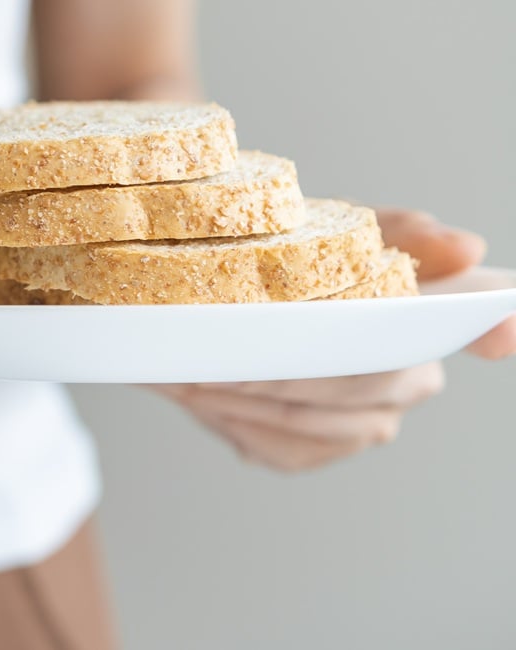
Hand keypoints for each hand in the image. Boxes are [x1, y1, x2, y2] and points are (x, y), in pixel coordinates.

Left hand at [153, 207, 512, 471]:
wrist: (215, 309)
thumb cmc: (285, 268)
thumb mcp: (327, 233)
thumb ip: (392, 233)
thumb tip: (463, 247)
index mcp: (428, 314)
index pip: (482, 312)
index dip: (493, 324)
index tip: (500, 330)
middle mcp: (411, 376)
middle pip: (369, 379)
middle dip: (295, 367)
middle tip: (234, 352)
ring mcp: (367, 421)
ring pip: (318, 419)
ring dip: (253, 395)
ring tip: (200, 368)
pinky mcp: (315, 450)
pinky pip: (283, 447)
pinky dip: (236, 419)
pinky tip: (204, 394)